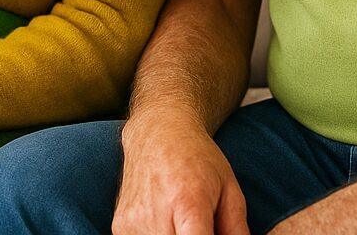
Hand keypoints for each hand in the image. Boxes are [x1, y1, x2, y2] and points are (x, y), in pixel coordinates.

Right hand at [113, 113, 248, 234]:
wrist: (156, 132)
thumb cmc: (197, 158)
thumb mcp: (229, 189)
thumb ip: (236, 229)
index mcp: (188, 203)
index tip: (211, 234)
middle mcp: (156, 214)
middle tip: (202, 227)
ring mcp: (134, 222)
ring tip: (183, 224)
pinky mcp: (120, 226)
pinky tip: (165, 221)